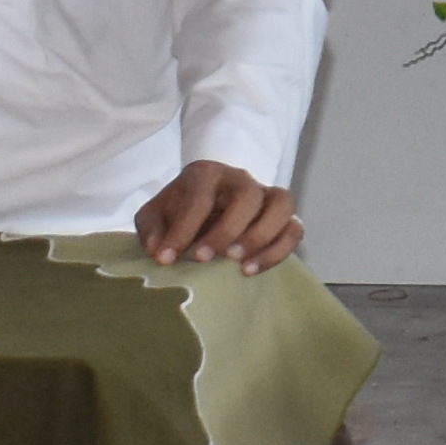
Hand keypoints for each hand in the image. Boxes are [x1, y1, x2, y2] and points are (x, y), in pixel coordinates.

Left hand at [139, 159, 303, 270]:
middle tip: (203, 258)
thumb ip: (151, 229)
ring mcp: (265, 196)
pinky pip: (294, 229)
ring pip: (282, 204)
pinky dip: (278, 251)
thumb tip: (159, 250)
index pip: (199, 197)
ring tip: (236, 265)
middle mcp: (240, 179)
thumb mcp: (154, 217)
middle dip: (226, 230)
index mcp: (206, 174)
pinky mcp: (282, 217)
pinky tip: (250, 270)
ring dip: (261, 236)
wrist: (201, 212)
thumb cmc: (177, 213)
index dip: (182, 230)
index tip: (166, 259)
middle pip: (248, 195)